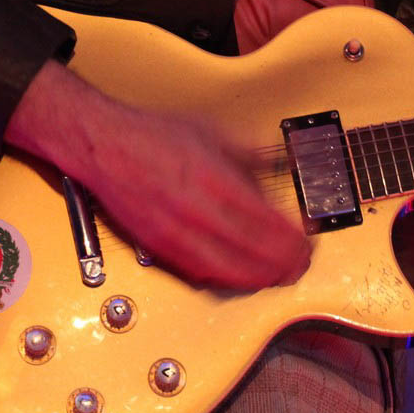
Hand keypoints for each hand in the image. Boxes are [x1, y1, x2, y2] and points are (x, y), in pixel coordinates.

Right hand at [5, 60, 310, 289]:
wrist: (105, 148)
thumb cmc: (152, 137)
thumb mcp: (211, 131)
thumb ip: (251, 152)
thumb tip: (281, 163)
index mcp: (215, 181)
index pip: (268, 224)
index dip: (295, 239)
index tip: (308, 240)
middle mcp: (197, 213)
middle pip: (254, 255)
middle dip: (285, 264)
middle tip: (301, 264)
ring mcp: (177, 236)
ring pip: (229, 273)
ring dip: (260, 279)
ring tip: (278, 275)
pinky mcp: (161, 249)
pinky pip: (202, 275)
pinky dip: (228, 280)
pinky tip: (241, 277)